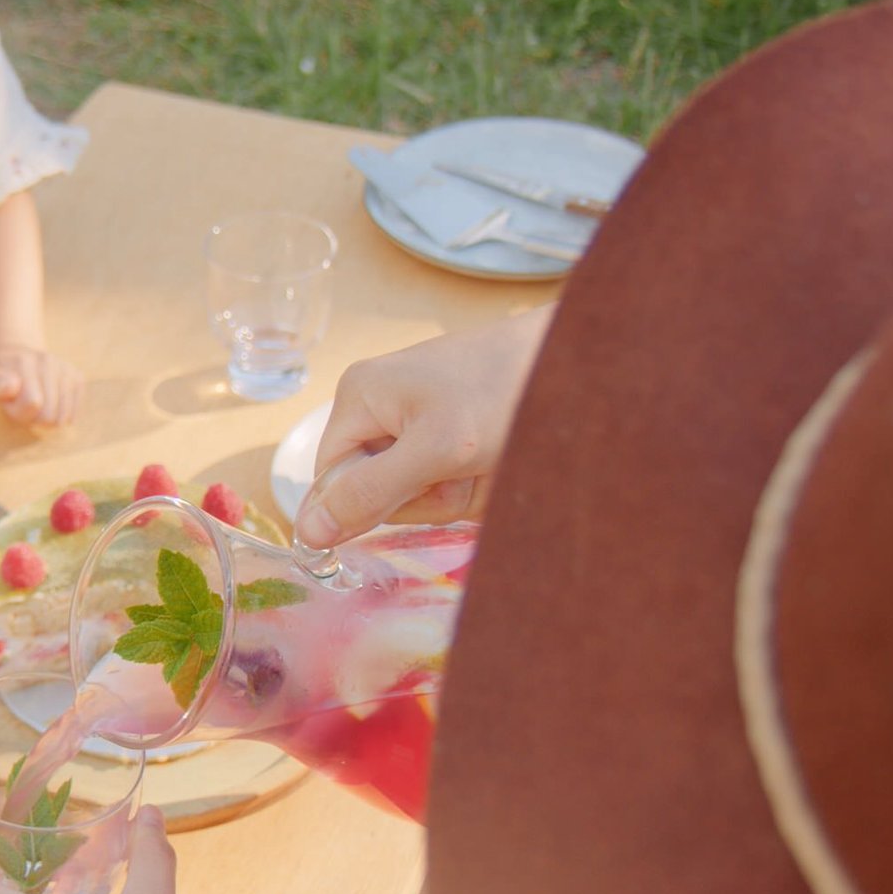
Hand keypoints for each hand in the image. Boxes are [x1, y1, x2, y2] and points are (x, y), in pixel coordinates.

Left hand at [0, 342, 82, 427]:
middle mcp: (47, 361)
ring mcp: (64, 368)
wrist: (17, 355)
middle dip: (34, 418)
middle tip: (23, 405)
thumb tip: (13, 385)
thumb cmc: (0, 376)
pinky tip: (51, 404)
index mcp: (23, 362)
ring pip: (64, 416)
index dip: (19, 412)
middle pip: (50, 415)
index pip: (32, 404)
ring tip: (37, 403)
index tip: (10, 402)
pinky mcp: (77, 376)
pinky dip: (62, 414)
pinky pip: (75, 411)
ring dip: (48, 417)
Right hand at [295, 305, 552, 547]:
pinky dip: (478, 482)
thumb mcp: (436, 451)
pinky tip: (501, 458)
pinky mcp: (455, 429)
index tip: (424, 494)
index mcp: (358, 398)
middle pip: (377, 490)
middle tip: (466, 469)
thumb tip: (306, 534)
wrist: (585, 359)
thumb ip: (370, 493)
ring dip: (459, 491)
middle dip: (426, 496)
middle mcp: (381, 406)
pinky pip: (450, 480)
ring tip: (492, 458)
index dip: (369, 507)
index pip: (331, 483)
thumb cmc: (507, 392)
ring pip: (420, 492)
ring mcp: (421, 418)